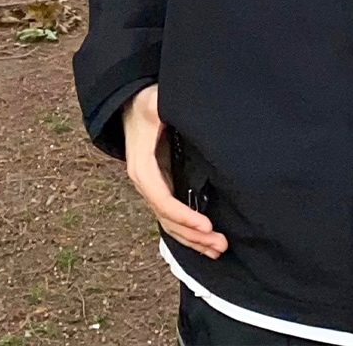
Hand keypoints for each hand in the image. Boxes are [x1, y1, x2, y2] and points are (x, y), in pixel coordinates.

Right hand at [121, 82, 228, 259]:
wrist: (132, 103)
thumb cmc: (145, 102)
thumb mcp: (153, 102)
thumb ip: (160, 106)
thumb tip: (170, 107)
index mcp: (143, 169)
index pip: (163, 201)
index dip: (184, 216)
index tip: (207, 224)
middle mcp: (146, 183)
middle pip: (168, 220)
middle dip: (193, 235)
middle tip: (221, 244)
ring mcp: (153, 187)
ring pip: (171, 223)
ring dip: (193, 239)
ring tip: (218, 249)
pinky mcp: (162, 185)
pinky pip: (173, 215)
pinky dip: (188, 231)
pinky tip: (205, 240)